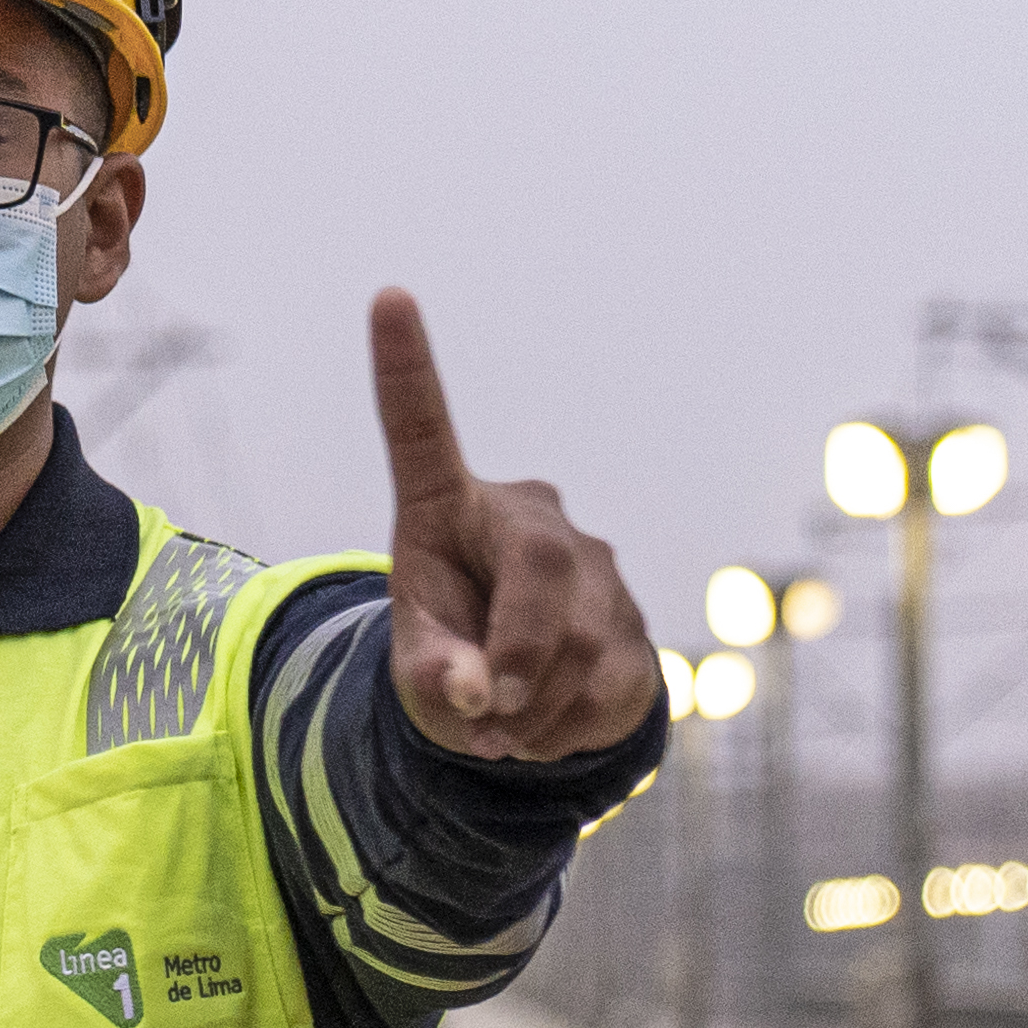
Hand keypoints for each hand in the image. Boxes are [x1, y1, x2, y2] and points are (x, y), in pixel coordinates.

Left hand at [368, 289, 657, 760]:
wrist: (516, 708)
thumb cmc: (448, 658)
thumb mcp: (415, 672)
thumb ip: (432, 676)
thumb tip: (484, 694)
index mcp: (451, 508)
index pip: (423, 431)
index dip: (406, 368)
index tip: (388, 296)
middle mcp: (531, 519)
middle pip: (544, 574)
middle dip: (518, 657)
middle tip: (488, 713)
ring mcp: (597, 567)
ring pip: (579, 647)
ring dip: (532, 712)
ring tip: (503, 724)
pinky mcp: (639, 627)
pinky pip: (611, 687)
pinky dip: (565, 730)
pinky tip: (546, 724)